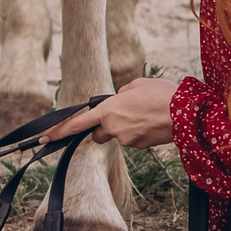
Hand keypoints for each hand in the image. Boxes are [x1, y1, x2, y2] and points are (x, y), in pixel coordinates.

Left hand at [40, 77, 178, 147]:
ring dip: (125, 127)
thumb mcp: (137, 84)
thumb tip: (117, 102)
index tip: (44, 138)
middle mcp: (113, 127)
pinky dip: (139, 132)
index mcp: (108, 110)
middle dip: (104, 127)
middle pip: (98, 134)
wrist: (186, 113)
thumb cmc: (162, 93)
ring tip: (146, 114)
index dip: (59, 131)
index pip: (77, 123)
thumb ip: (121, 94)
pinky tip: (152, 122)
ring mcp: (127, 140)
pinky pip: (133, 139)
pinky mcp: (140, 146)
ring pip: (118, 136)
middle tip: (123, 114)